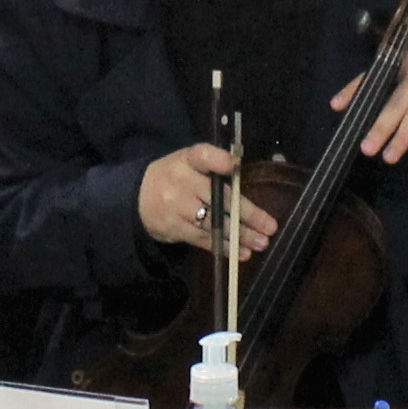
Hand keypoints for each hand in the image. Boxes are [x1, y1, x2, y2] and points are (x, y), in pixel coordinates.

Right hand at [138, 142, 273, 258]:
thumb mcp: (189, 162)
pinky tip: (242, 253)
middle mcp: (181, 182)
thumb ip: (214, 164)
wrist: (138, 197)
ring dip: (239, 236)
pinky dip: (224, 248)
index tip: (234, 165)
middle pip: (218, 199)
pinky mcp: (174, 228)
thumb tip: (241, 168)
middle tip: (270, 227)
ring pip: (213, 224)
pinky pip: (203, 239)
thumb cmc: (175, 177)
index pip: (202, 155)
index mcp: (187, 160)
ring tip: (261, 243)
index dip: (217, 160)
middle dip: (247, 215)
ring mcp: (176, 207)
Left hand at [338, 54, 407, 165]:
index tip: (336, 106)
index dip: (354, 89)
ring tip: (389, 157)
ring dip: (404, 135)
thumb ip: (376, 81)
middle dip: (382, 125)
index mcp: (405, 63)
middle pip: (397, 101)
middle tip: (366, 148)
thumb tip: (337, 105)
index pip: (374, 75)